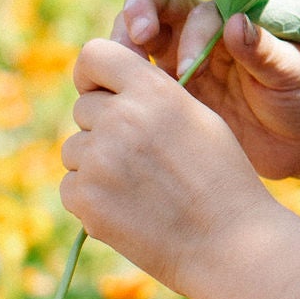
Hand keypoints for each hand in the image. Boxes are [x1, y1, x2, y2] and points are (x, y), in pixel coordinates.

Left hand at [62, 37, 282, 290]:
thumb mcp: (197, 118)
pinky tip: (129, 211)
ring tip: (140, 189)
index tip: (101, 91)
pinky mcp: (85, 197)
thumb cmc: (221, 180)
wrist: (229, 242)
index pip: (94, 55)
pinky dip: (91, 199)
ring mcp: (99, 158)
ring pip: (74, 149)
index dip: (93, 74)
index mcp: (153, 90)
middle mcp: (121, 117)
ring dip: (95, 165)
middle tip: (141, 159)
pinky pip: (70, 186)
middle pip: (83, 108)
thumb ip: (152, 96)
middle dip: (102, 128)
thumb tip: (109, 89)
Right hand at [110, 0, 299, 182]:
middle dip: (132, 21)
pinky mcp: (176, 102)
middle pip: (149, 11)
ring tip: (114, 81)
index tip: (177, 55)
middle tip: (125, 49)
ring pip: (136, 49)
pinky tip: (121, 110)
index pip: (184, 2)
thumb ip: (264, 48)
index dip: (167, 18)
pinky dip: (126, 92)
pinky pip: (140, 89)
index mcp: (227, 19)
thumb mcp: (294, 72)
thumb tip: (235, 22)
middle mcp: (198, 36)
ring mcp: (183, 69)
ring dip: (121, 57)